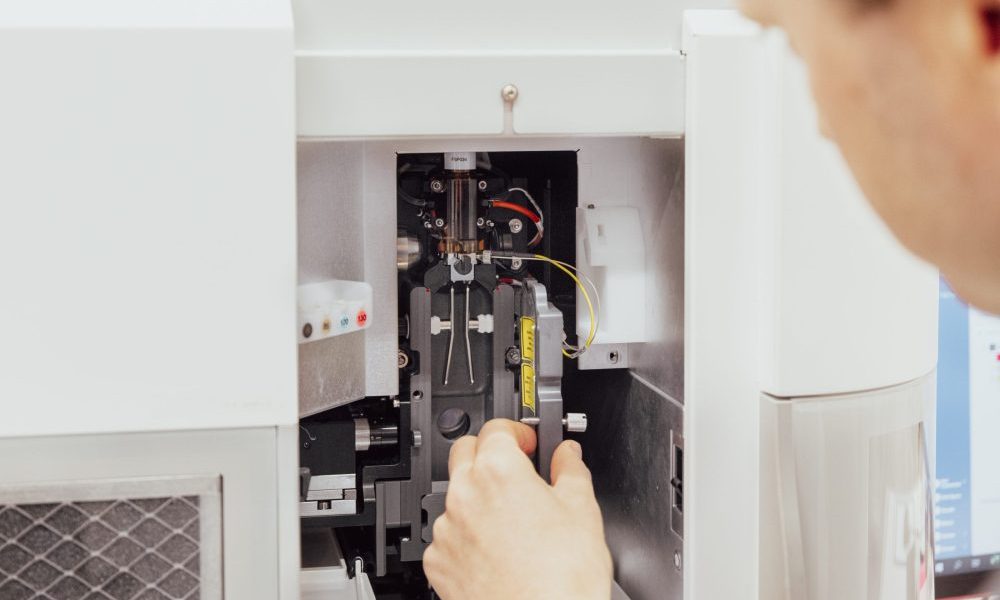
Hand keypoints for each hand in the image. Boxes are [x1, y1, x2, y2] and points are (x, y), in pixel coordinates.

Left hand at [423, 419, 612, 599]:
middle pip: (465, 452)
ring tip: (512, 522)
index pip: (498, 428)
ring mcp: (446, 530)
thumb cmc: (562, 578)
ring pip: (455, 496)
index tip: (530, 444)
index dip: (519, 432)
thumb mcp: (583, 510)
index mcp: (498, 471)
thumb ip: (571, 470)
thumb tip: (567, 455)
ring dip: (477, 497)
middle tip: (516, 471)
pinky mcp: (437, 562)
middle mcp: (464, 494)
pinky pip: (447, 536)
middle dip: (489, 454)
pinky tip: (495, 552)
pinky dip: (466, 536)